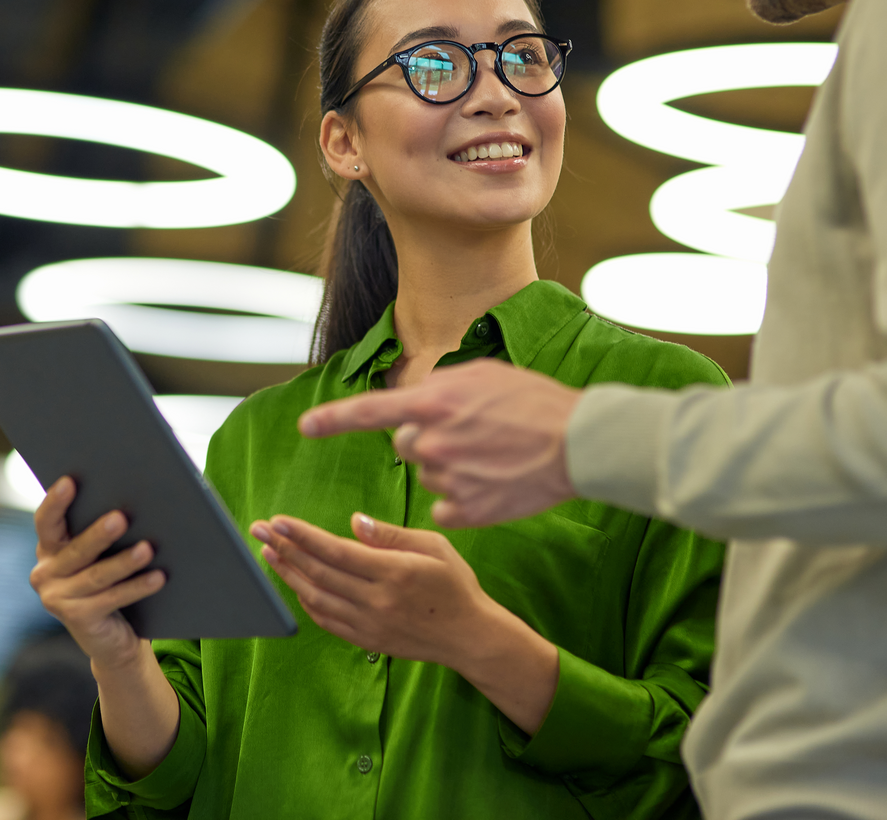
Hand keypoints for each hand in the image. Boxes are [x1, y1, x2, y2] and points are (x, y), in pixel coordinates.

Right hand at [30, 476, 165, 668]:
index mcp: (48, 549)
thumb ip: (101, 531)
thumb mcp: (99, 555)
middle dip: (99, 534)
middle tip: (121, 517)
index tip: (70, 481)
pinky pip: (111, 598)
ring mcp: (57, 599)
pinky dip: (137, 587)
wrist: (111, 638)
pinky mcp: (76, 619)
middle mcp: (45, 573)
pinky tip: (158, 577)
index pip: (46, 521)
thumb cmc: (108, 582)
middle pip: (76, 550)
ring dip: (124, 562)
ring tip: (148, 549)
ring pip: (97, 575)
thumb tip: (132, 501)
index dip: (55, 502)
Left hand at [249, 512, 493, 665]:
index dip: (302, 535)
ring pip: (316, 597)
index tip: (278, 520)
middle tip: (260, 530)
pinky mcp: (367, 639)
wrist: (470, 637)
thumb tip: (354, 522)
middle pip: (319, 572)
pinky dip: (305, 600)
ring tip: (268, 553)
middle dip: (284, 548)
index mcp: (393, 573)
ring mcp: (369, 624)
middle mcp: (377, 601)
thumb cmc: (455, 585)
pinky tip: (294, 582)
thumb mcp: (433, 547)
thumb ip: (391, 535)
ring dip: (288, 574)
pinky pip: (326, 619)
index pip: (336, 551)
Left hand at [297, 358, 581, 527]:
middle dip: (428, 438)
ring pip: (428, 475)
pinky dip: (463, 499)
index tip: (306, 427)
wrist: (580, 443)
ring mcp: (448, 481)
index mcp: (432, 404)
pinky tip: (493, 484)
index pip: (368, 411)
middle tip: (471, 433)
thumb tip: (416, 400)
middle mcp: (432, 443)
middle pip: (406, 445)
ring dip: (449, 467)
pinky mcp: (467, 512)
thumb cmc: (535, 402)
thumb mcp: (483, 375)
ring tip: (492, 456)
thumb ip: (439, 388)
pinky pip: (445, 507)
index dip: (333, 419)